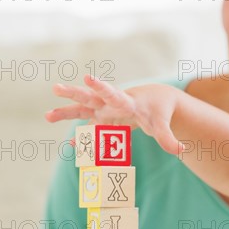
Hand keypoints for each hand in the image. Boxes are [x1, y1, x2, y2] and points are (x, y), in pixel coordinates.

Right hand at [45, 75, 184, 154]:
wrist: (155, 101)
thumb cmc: (158, 111)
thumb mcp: (163, 124)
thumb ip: (168, 138)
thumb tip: (181, 150)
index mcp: (126, 102)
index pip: (112, 93)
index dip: (100, 87)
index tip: (88, 78)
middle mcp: (111, 104)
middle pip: (91, 97)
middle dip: (74, 93)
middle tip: (57, 88)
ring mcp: (105, 112)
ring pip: (82, 110)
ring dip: (66, 112)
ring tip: (47, 115)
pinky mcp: (103, 120)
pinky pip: (88, 128)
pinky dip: (81, 139)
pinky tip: (72, 147)